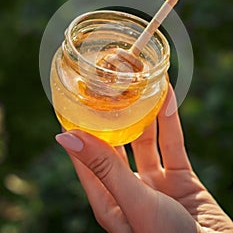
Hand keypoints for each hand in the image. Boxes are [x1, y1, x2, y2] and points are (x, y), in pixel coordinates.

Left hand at [56, 85, 232, 232]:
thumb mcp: (133, 201)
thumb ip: (104, 167)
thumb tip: (66, 137)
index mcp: (108, 201)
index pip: (85, 159)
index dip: (79, 131)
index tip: (74, 103)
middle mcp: (128, 189)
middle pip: (115, 146)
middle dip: (112, 119)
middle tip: (107, 89)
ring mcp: (155, 183)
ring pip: (146, 141)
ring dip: (143, 115)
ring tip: (136, 87)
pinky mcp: (179, 177)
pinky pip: (172, 144)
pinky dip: (169, 121)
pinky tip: (166, 97)